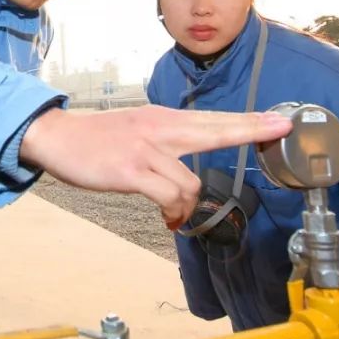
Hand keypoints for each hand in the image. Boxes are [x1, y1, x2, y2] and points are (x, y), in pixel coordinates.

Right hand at [19, 105, 291, 228]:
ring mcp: (147, 148)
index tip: (280, 119)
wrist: (57, 136)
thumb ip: (166, 139)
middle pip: (217, 128)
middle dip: (252, 130)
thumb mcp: (138, 129)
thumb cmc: (97, 139)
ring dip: (188, 205)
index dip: (249, 121)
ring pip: (192, 182)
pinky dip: (174, 212)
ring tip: (174, 214)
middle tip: (281, 128)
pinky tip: (169, 219)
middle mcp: (161, 128)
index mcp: (164, 119)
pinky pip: (170, 196)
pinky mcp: (133, 169)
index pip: (215, 119)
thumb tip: (189, 162)